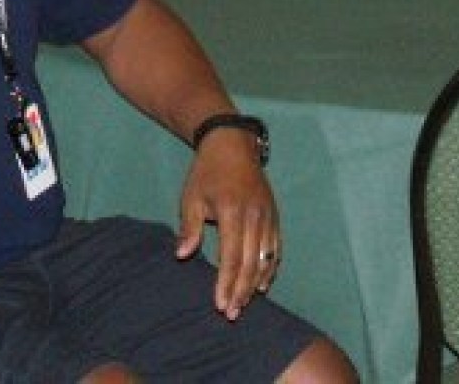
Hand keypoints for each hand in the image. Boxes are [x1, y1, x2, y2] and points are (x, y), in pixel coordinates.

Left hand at [176, 130, 280, 318]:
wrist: (233, 143)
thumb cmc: (207, 172)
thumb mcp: (191, 197)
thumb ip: (189, 228)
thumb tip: (182, 256)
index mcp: (233, 212)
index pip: (232, 256)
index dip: (226, 283)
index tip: (220, 304)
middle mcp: (255, 216)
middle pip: (251, 263)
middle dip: (241, 291)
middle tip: (231, 314)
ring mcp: (268, 216)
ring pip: (266, 258)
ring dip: (256, 284)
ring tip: (244, 304)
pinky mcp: (274, 215)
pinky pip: (276, 247)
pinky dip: (270, 268)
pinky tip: (263, 284)